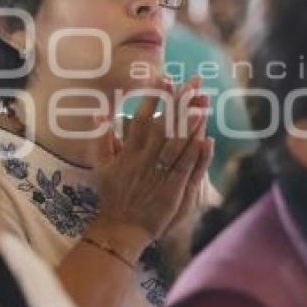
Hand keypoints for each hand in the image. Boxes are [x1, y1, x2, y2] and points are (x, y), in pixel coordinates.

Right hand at [90, 78, 209, 245]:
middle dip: (178, 105)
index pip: (143, 118)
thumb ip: (102, 137)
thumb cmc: (112, 195)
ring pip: (176, 145)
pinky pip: (185, 168)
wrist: (119, 228)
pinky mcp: (172, 190)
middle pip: (164, 127)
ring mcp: (158, 175)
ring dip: (189, 125)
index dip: (155, 98)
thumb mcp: (101, 165)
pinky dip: (195, 153)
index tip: (165, 78)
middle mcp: (144, 160)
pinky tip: (206, 138)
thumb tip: (100, 112)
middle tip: (192, 84)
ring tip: (201, 105)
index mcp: (129, 152)